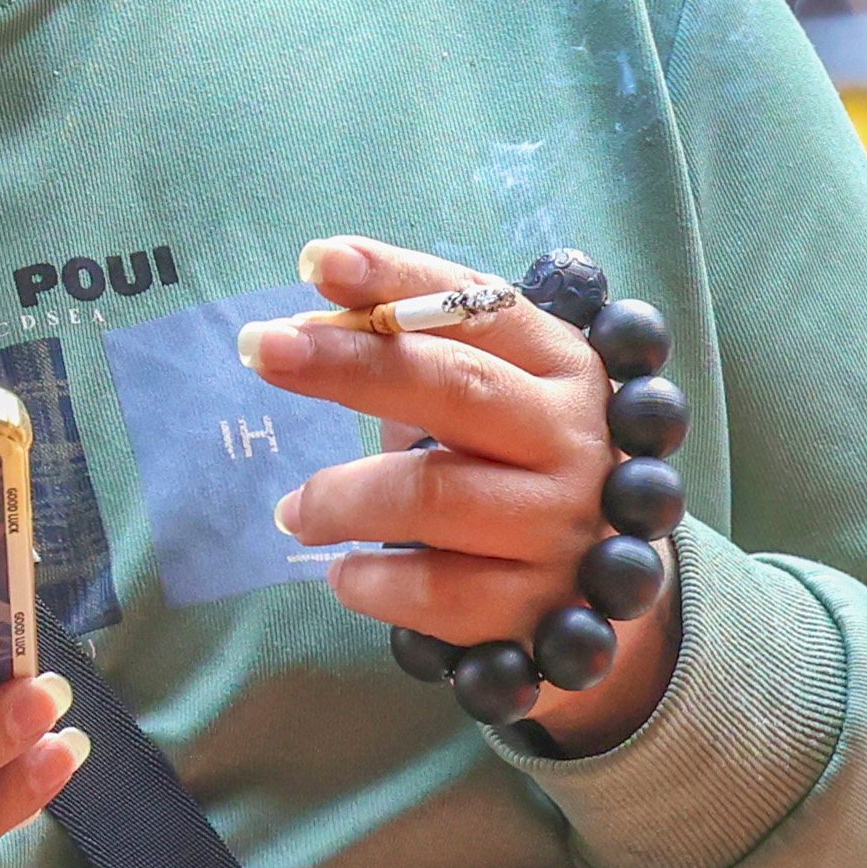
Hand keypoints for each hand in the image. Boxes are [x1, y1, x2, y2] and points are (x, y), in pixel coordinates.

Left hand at [244, 237, 680, 754]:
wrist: (605, 582)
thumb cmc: (516, 463)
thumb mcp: (489, 393)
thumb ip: (416, 355)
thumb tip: (302, 332)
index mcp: (562, 365)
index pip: (475, 307)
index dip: (396, 279)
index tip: (317, 261)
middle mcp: (573, 437)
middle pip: (456, 387)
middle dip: (349, 363)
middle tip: (261, 350)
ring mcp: (562, 524)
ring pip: (432, 496)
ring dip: (340, 499)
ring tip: (294, 511)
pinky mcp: (543, 606)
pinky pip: (437, 592)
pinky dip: (373, 582)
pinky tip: (343, 573)